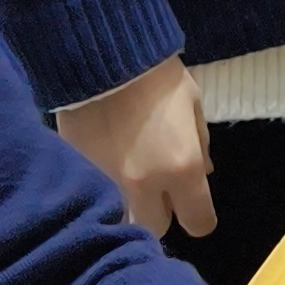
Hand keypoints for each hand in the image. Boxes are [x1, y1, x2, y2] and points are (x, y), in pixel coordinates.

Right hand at [57, 53, 215, 242]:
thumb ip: (200, 144)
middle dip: (161, 213)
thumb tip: (205, 173)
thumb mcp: (191, 103)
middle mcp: (145, 186)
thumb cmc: (154, 76)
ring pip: (123, 221)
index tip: (192, 203)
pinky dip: (102, 191)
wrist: (99, 55)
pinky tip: (103, 171)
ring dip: (130, 209)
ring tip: (129, 185)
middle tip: (157, 190)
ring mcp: (108, 184)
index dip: (198, 214)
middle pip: (157, 228)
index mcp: (181, 168)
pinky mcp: (79, 175)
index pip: (198, 221)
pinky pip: (96, 197)